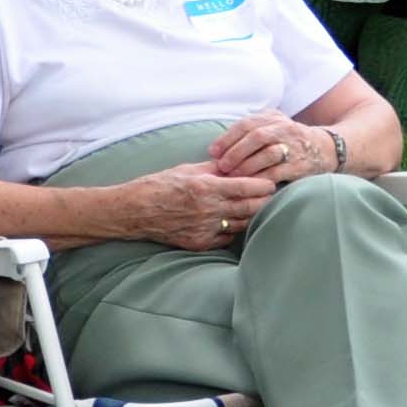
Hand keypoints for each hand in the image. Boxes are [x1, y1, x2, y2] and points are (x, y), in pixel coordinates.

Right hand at [117, 163, 277, 248]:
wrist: (135, 211)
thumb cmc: (160, 185)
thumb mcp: (188, 170)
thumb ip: (215, 169)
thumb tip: (238, 164)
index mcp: (206, 188)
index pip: (246, 187)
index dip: (263, 185)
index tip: (271, 182)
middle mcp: (208, 210)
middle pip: (249, 208)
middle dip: (263, 201)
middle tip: (271, 195)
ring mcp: (204, 229)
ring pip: (241, 224)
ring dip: (251, 216)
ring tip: (258, 207)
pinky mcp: (199, 243)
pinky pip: (226, 237)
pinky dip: (233, 229)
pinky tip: (235, 221)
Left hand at [205, 111, 338, 181]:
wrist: (327, 149)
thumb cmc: (290, 140)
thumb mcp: (274, 125)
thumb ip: (251, 131)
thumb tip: (219, 148)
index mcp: (273, 118)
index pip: (246, 124)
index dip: (227, 138)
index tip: (213, 152)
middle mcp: (284, 129)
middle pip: (255, 137)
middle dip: (235, 152)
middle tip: (221, 166)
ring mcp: (293, 147)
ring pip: (266, 153)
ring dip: (246, 166)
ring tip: (233, 176)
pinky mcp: (299, 165)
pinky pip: (277, 172)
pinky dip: (261, 179)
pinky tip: (250, 185)